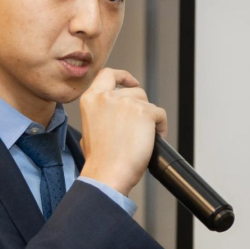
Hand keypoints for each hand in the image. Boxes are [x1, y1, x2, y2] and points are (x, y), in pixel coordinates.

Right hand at [78, 68, 167, 196]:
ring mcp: (127, 102)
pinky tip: (152, 141)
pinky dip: (160, 128)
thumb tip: (114, 114)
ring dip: (150, 119)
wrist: (107, 174)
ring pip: (148, 103)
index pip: (108, 74)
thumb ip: (100, 115)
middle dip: (141, 108)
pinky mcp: (145, 112)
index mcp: (91, 99)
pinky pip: (160, 114)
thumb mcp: (89, 130)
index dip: (123, 77)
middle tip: (140, 127)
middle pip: (135, 92)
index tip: (132, 83)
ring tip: (145, 138)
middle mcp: (107, 96)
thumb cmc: (99, 160)